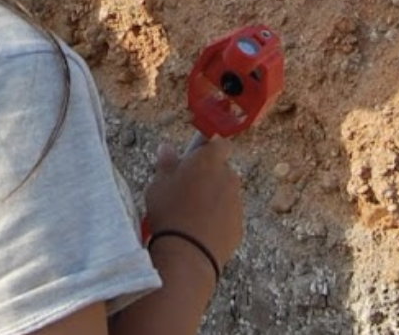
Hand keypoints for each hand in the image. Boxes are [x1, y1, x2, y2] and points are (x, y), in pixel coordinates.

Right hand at [143, 137, 244, 271]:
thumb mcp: (158, 184)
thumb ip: (166, 163)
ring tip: (192, 214)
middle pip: (222, 170)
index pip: (219, 143)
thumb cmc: (169, 213)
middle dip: (209, 176)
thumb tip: (167, 148)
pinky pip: (229, 216)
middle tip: (188, 189)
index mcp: (209, 161)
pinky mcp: (239, 226)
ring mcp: (236, 203)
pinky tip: (200, 231)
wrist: (186, 254)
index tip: (196, 158)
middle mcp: (228, 177)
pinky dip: (219, 220)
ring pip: (226, 194)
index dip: (208, 149)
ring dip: (214, 198)